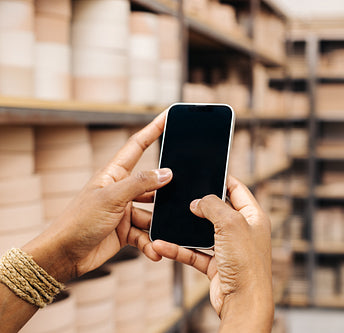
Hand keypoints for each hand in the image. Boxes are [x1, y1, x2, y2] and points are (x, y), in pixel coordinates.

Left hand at [23, 112, 168, 281]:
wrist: (63, 255)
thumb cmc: (78, 221)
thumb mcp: (111, 198)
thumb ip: (140, 183)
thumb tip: (167, 173)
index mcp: (115, 174)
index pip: (137, 146)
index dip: (153, 130)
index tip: (168, 116)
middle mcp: (122, 190)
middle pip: (152, 184)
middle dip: (167, 192)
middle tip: (184, 194)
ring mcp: (125, 211)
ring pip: (153, 214)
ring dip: (158, 227)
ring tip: (164, 237)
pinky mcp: (127, 231)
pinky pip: (147, 234)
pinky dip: (151, 243)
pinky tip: (155, 251)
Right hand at [152, 176, 273, 331]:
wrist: (243, 302)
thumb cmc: (246, 263)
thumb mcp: (230, 223)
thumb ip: (212, 205)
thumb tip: (197, 201)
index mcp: (253, 216)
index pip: (238, 189)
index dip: (223, 179)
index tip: (206, 171)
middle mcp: (243, 231)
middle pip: (218, 210)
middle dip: (199, 204)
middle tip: (182, 195)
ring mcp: (229, 249)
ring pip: (202, 233)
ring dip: (184, 230)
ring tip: (166, 222)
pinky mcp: (217, 265)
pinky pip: (194, 253)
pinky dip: (179, 249)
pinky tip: (162, 245)